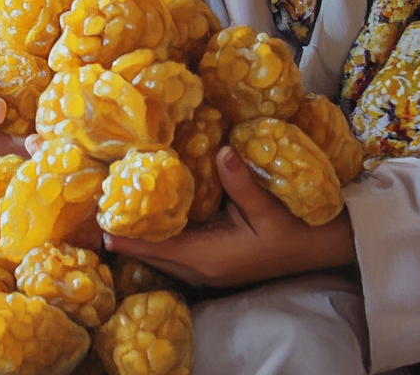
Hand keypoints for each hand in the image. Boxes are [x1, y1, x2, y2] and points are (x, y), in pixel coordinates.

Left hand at [103, 147, 356, 286]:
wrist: (324, 247)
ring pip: (159, 251)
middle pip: (150, 252)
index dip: (125, 233)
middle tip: (95, 200)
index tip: (98, 217)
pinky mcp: (210, 257)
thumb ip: (242, 182)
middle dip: (123, 230)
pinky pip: (173, 246)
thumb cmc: (298, 230)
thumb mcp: (270, 208)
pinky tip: (144, 207)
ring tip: (109, 200)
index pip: (155, 247)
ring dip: (137, 230)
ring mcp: (204, 266)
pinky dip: (156, 231)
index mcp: (208, 258)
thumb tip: (221, 151)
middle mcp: (200, 268)